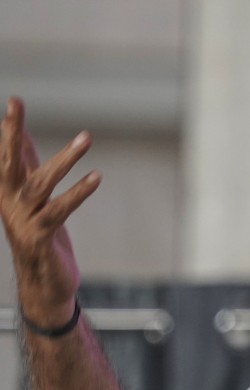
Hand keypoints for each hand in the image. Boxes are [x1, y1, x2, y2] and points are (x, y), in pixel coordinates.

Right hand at [0, 96, 99, 326]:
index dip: (10, 129)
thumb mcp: (32, 198)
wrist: (43, 284)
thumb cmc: (39, 236)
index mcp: (7, 192)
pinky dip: (78, 192)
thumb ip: (27, 168)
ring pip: (40, 183)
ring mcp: (23, 220)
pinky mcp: (40, 237)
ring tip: (85, 137)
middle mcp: (9, 203)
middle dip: (10, 132)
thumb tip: (21, 136)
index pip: (7, 155)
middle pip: (8, 163)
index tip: (14, 101)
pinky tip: (96, 176)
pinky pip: (60, 210)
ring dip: (64, 159)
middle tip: (15, 104)